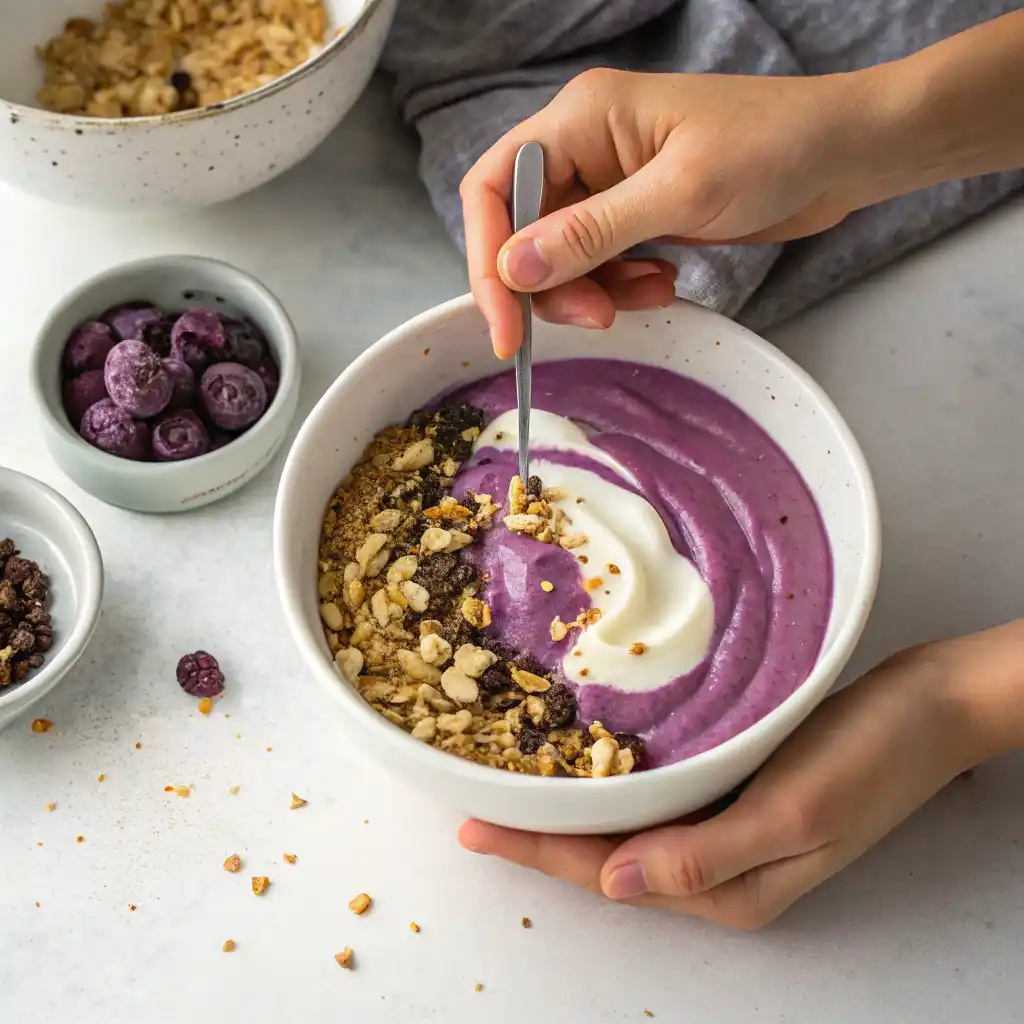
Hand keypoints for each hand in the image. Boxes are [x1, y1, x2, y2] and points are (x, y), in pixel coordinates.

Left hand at [459, 624, 1023, 929]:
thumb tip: (617, 885)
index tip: (473, 830)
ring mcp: (727, 825)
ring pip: (626, 826)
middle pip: (607, 855)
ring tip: (512, 784)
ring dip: (570, 808)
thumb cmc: (871, 755)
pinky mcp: (737, 787)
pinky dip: (612, 782)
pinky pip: (656, 795)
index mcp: (727, 886)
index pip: (606, 874)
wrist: (929, 706)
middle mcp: (719, 865)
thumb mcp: (795, 814)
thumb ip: (705, 855)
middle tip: (477, 803)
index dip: (535, 852)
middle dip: (540, 834)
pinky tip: (584, 758)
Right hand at [460, 67, 874, 356]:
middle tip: (598, 317)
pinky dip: (622, 286)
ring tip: (650, 292)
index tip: (507, 325)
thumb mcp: (679, 194)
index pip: (494, 188)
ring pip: (561, 256)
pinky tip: (664, 282)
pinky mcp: (637, 212)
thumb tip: (513, 270)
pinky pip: (601, 263)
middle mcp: (585, 148)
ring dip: (594, 290)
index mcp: (581, 119)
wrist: (846, 153)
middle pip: (522, 231)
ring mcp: (611, 182)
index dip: (488, 258)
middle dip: (552, 285)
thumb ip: (591, 233)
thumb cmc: (774, 147)